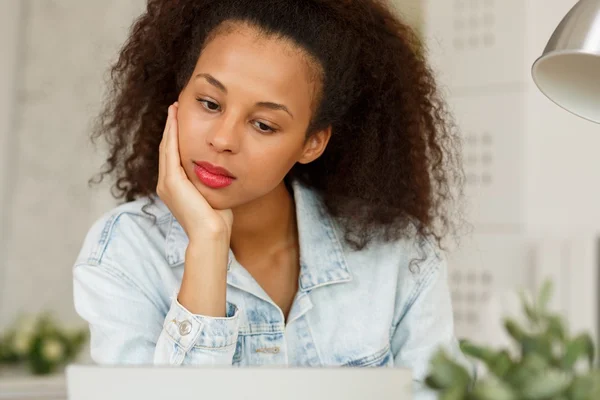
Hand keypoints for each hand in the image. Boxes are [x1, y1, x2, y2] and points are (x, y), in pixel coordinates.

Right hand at [157, 103, 233, 241]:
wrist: (211, 234)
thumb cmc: (217, 220)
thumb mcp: (212, 194)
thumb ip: (211, 181)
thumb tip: (221, 171)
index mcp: (174, 187)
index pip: (173, 155)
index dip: (176, 136)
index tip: (181, 119)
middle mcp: (165, 184)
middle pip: (167, 147)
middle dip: (171, 126)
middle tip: (175, 106)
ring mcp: (166, 182)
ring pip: (167, 146)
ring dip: (170, 126)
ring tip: (174, 108)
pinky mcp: (172, 181)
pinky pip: (170, 151)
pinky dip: (172, 133)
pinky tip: (176, 119)